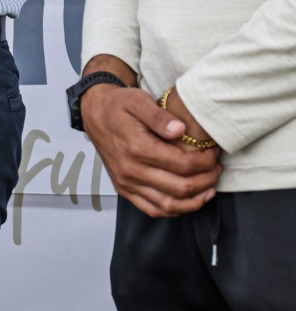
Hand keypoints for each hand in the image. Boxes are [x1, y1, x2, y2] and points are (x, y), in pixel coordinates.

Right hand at [82, 83, 219, 216]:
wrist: (94, 113)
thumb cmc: (119, 106)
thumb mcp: (138, 100)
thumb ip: (159, 116)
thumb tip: (180, 129)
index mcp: (137, 147)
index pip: (183, 164)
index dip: (205, 162)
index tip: (213, 152)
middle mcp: (131, 170)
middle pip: (181, 187)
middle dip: (206, 180)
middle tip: (217, 169)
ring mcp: (126, 182)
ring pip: (169, 205)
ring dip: (195, 200)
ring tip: (209, 187)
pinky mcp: (124, 189)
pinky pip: (153, 210)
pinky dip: (174, 210)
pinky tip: (188, 200)